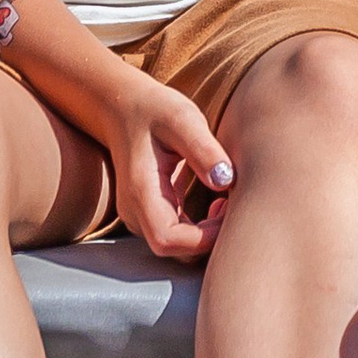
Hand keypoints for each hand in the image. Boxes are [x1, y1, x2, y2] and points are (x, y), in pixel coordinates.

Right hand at [93, 70, 235, 257]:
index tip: (228, 209)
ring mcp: (141, 216)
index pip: (168, 240)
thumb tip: (225, 180)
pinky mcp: (152, 213)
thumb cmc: (154, 110)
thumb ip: (203, 148)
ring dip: (208, 233)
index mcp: (140, 192)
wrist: (123, 106)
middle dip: (210, 238)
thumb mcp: (182, 119)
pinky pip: (179, 235)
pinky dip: (202, 226)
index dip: (203, 238)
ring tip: (228, 200)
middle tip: (234, 205)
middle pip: (176, 250)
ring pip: (179, 247)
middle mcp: (136, 212)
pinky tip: (218, 201)